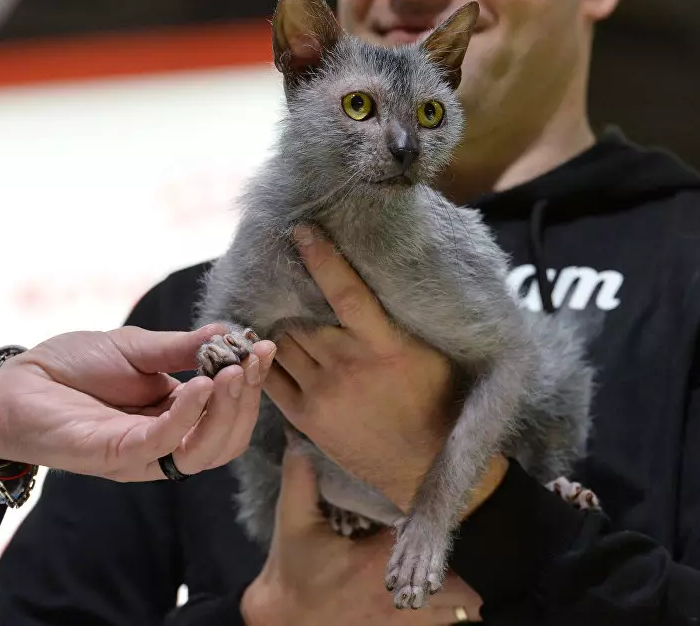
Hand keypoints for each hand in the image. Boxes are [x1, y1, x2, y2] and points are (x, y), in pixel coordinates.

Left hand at [0, 324, 275, 481]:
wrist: (17, 381)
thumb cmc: (74, 366)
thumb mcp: (140, 349)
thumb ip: (185, 348)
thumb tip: (231, 333)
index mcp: (176, 416)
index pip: (229, 412)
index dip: (251, 384)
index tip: (264, 348)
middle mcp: (166, 442)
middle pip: (226, 439)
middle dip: (246, 400)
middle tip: (252, 360)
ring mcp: (143, 454)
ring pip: (204, 451)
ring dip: (226, 412)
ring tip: (232, 373)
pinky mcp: (117, 456)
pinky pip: (164, 445)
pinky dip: (189, 416)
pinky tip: (202, 384)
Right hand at [241, 445, 482, 624]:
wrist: (283, 622)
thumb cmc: (292, 570)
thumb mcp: (292, 522)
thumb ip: (300, 478)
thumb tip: (299, 436)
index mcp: (376, 561)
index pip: (427, 539)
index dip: (453, 521)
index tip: (471, 501)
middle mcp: (396, 593)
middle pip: (456, 580)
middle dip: (476, 559)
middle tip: (496, 533)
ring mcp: (401, 620)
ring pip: (456, 609)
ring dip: (473, 589)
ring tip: (498, 566)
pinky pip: (443, 625)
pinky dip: (459, 611)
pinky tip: (473, 601)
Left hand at [264, 225, 505, 512]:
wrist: (424, 467)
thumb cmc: (438, 405)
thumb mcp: (430, 355)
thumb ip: (400, 323)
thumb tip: (383, 282)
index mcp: (384, 347)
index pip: (346, 292)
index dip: (322, 258)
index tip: (302, 231)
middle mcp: (347, 366)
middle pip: (302, 317)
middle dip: (294, 297)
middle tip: (286, 278)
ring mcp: (322, 393)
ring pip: (284, 343)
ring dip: (280, 326)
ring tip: (276, 311)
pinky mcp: (306, 417)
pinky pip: (270, 379)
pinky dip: (263, 359)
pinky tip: (261, 347)